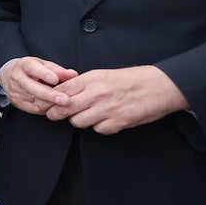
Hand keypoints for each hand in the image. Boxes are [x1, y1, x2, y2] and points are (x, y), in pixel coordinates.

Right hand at [0, 57, 76, 114]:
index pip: (32, 68)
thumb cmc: (34, 70)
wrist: (11, 75)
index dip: (44, 74)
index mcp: (25, 65)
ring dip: (49, 104)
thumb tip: (73, 74)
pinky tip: (54, 109)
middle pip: (31, 87)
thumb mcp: (45, 66)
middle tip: (64, 100)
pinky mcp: (16, 101)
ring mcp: (15, 90)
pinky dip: (44, 110)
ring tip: (63, 106)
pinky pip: (31, 109)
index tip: (56, 79)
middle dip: (48, 94)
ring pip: (32, 99)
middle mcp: (17, 77)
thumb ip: (59, 71)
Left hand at [45, 65, 188, 133]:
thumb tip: (61, 93)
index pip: (61, 91)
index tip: (43, 105)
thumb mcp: (105, 75)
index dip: (48, 99)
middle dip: (55, 113)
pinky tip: (106, 119)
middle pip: (64, 108)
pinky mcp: (118, 122)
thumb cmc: (133, 79)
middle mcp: (97, 93)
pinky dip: (99, 126)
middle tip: (55, 114)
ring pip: (78, 122)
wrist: (162, 86)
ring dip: (79, 120)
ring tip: (88, 115)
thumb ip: (84, 84)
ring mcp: (108, 109)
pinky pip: (98, 129)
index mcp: (93, 79)